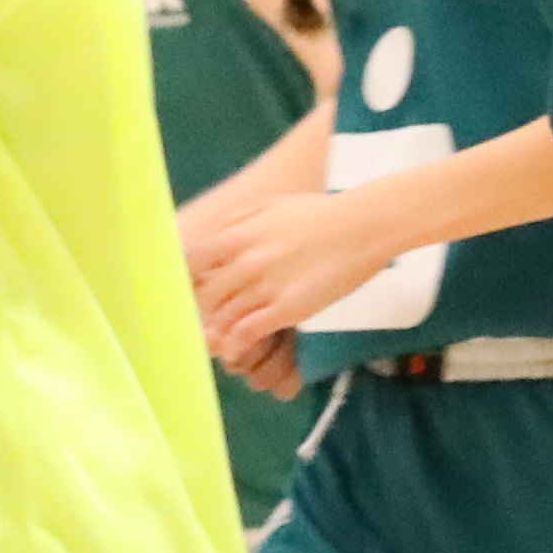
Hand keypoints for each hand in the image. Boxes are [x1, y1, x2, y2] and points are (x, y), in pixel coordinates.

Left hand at [187, 179, 401, 368]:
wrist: (364, 225)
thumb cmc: (320, 213)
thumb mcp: (271, 205)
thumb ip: (238, 221)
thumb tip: (215, 237)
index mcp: (238, 234)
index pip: (191, 263)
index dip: (187, 280)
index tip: (192, 288)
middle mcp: (247, 260)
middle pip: (206, 294)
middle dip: (205, 308)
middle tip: (210, 317)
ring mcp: (267, 285)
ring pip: (224, 316)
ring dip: (219, 329)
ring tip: (221, 337)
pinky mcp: (288, 308)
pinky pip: (249, 331)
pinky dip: (237, 342)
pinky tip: (237, 346)